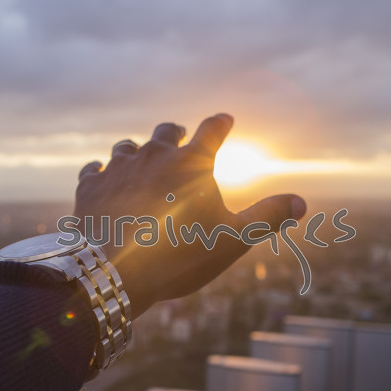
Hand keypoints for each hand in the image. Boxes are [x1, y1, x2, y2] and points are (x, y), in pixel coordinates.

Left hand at [73, 114, 306, 316]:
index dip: (221, 123)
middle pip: (166, 130)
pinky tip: (103, 176)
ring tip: (140, 156)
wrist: (114, 272)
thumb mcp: (233, 240)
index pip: (213, 130)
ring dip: (137, 149)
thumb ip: (268, 217)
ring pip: (127, 146)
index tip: (226, 118)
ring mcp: (119, 168)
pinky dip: (102, 171)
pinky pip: (95, 168)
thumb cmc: (181, 256)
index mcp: (192, 163)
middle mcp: (154, 155)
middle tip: (181, 133)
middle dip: (176, 131)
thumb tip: (301, 202)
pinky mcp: (90, 186)